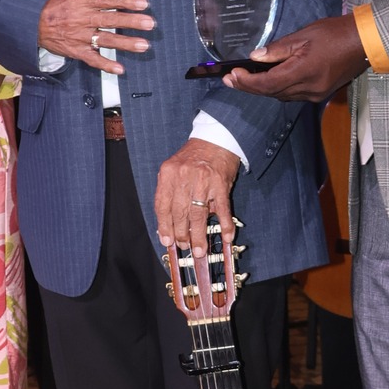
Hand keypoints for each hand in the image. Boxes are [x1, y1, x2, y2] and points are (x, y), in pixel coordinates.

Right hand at [38, 0, 154, 73]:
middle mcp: (83, 19)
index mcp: (83, 1)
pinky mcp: (77, 51)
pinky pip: (92, 59)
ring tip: (143, 45)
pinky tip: (120, 69)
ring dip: (125, 44)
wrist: (32, 23)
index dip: (126, 1)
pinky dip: (105, 65)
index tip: (143, 2)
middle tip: (150, 23)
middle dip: (131, 22)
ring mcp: (80, 36)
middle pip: (111, 20)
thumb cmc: (55, 3)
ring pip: (105, 40)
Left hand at [154, 139, 240, 255]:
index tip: (166, 240)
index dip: (164, 226)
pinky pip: (223, 209)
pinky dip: (225, 225)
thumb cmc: (194, 156)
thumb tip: (170, 223)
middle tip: (184, 247)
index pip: (162, 205)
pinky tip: (226, 237)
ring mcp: (203, 181)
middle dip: (181, 234)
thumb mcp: (175, 169)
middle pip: (179, 213)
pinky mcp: (221, 184)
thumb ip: (171, 192)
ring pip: (198, 215)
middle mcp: (184, 177)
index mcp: (168, 173)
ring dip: (199, 236)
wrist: (216, 139)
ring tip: (199, 250)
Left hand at [224, 13, 368, 102]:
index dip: (246, 82)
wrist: (365, 42)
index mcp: (303, 72)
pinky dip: (278, 88)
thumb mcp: (304, 35)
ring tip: (245, 79)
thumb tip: (256, 58)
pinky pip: (293, 95)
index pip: (267, 84)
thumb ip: (278, 49)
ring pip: (281, 96)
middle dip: (249, 87)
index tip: (231, 75)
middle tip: (230, 79)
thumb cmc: (336, 33)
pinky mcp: (320, 93)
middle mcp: (309, 89)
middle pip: (271, 93)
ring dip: (263, 89)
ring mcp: (315, 94)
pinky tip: (270, 79)